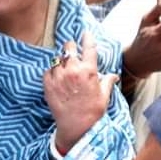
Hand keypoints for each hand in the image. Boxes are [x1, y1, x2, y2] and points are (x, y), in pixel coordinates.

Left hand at [44, 30, 119, 154]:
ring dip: (61, 60)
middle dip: (70, 47)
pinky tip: (56, 77)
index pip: (88, 47)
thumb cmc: (92, 111)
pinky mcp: (47, 84)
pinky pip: (47, 71)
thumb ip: (107, 81)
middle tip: (72, 50)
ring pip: (56, 59)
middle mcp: (72, 70)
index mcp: (88, 71)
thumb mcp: (104, 95)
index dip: (87, 38)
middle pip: (68, 48)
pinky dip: (51, 72)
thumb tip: (113, 75)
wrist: (76, 126)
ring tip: (64, 66)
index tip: (86, 33)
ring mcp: (58, 76)